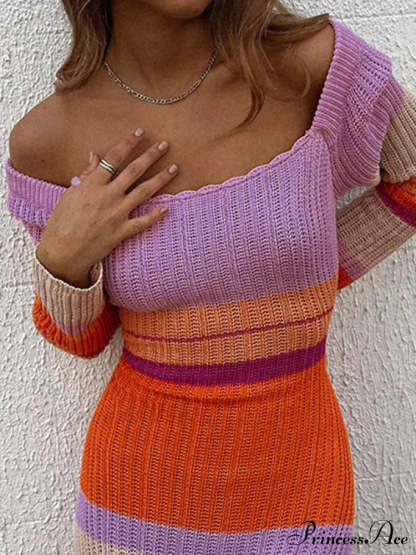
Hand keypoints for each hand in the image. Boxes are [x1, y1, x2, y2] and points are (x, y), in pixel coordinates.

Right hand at [36, 127, 177, 285]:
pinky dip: (156, 215)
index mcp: (92, 184)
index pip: (114, 157)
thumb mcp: (69, 194)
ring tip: (174, 168)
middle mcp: (108, 196)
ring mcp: (117, 214)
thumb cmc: (61, 222)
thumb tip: (95, 156)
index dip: (128, 143)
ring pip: (144, 192)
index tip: (140, 132)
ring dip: (161, 178)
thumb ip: (86, 175)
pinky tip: (168, 207)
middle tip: (164, 145)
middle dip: (151, 156)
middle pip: (134, 171)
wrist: (62, 252)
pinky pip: (143, 222)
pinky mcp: (122, 231)